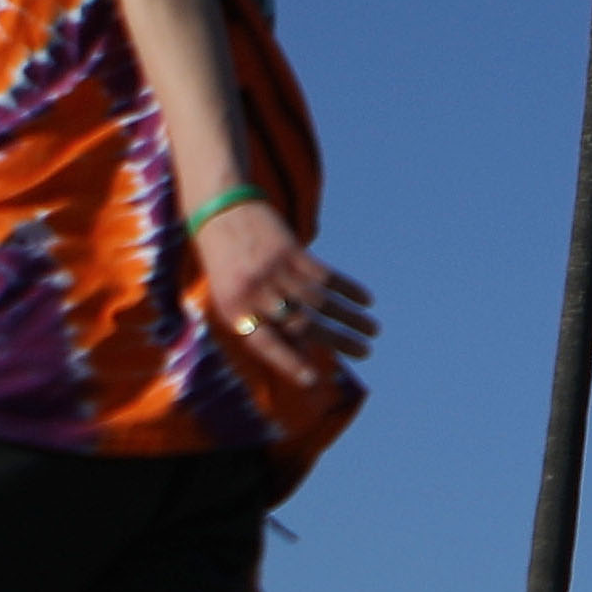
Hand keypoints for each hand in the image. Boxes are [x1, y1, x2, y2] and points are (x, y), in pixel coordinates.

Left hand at [193, 197, 374, 408]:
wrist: (218, 211)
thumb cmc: (227, 266)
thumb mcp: (231, 298)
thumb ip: (261, 325)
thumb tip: (301, 354)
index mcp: (234, 311)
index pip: (266, 344)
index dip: (289, 362)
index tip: (312, 380)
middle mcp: (254, 293)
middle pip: (302, 324)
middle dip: (337, 341)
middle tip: (365, 353)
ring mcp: (273, 271)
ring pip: (319, 301)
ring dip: (350, 318)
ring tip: (373, 331)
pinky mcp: (290, 251)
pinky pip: (325, 275)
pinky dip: (347, 289)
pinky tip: (366, 300)